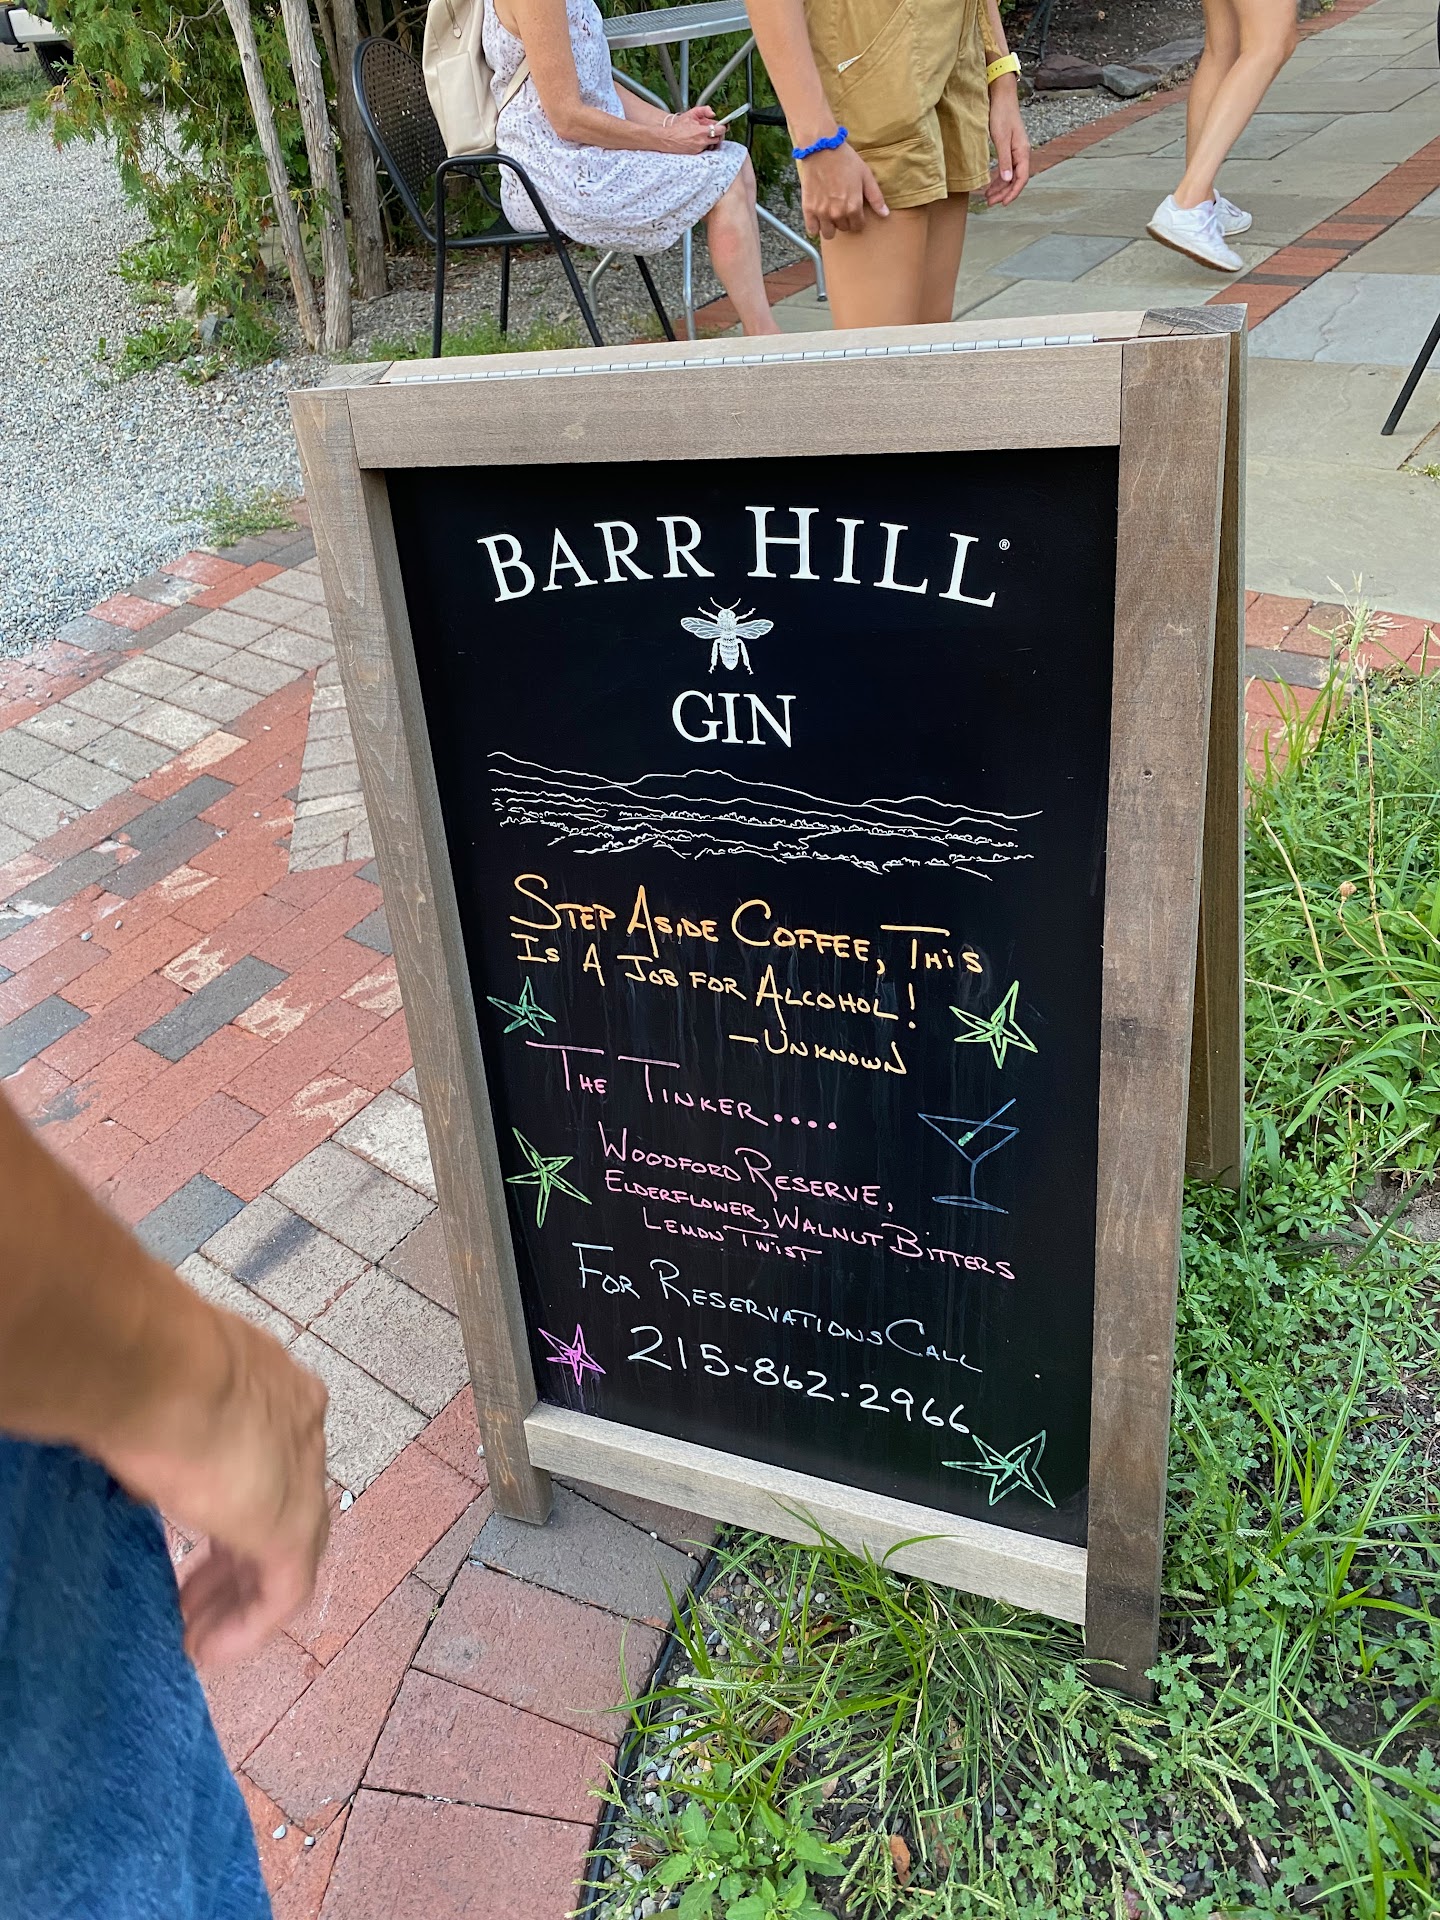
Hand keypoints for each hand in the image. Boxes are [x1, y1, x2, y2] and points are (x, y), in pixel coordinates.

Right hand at [100, 1304, 329, 1669]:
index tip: (197, 1538)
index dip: (233, 1503)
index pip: (268, 1455)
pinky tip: (211, 1648)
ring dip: (240, 1596)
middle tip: (192, 1598)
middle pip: (281, 1505)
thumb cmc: (146, 1367)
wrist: (160, 1369)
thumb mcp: (164, 1397)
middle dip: (235, 1559)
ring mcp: (304, 1477)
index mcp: (276, 1387)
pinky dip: (250, 1625)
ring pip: (287, 1550)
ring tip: (199, 1635)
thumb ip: (172, 1431)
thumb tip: (143, 1459)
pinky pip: (284, 1590)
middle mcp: (302, 1427)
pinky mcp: (291, 1527)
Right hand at [662, 105, 728, 154]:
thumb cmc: (678, 126)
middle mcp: (702, 141)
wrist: (668, 138)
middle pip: (719, 139)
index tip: (723, 125)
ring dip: (712, 140)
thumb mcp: (691, 113)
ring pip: (712, 145)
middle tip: (715, 129)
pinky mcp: (696, 153)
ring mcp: (700, 148)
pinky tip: (700, 139)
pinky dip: (706, 144)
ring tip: (707, 134)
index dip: (723, 127)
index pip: (720, 130)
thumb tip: (713, 113)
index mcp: (702, 131)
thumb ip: (704, 110)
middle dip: (718, 134)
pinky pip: (706, 149)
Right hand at [800, 139, 887, 237]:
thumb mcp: (865, 176)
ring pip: (828, 233)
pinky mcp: (809, 209)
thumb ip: (875, 197)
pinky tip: (818, 218)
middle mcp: (838, 214)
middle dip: (845, 220)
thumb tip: (885, 214)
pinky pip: (813, 230)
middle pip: (844, 228)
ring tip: (831, 214)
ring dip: (831, 226)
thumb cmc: (846, 160)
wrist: (821, 149)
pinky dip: (816, 227)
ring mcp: (822, 213)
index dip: (858, 219)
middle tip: (842, 207)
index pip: (858, 226)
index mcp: (853, 207)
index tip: (855, 211)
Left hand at [985, 78, 1029, 206]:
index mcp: (1022, 151)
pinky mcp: (1009, 148)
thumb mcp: (1001, 139)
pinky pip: (1006, 168)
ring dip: (1000, 187)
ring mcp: (1016, 151)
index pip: (1022, 178)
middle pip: (1015, 179)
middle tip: (990, 203)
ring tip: (988, 197)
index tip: (1003, 203)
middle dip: (1004, 193)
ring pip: (1010, 175)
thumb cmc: (1002, 114)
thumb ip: (1004, 160)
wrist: (1002, 97)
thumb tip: (1007, 180)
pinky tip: (991, 184)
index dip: (1013, 192)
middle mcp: (1022, 153)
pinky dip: (999, 178)